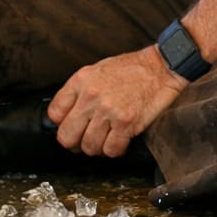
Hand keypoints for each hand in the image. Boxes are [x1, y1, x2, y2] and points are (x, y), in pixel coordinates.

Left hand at [47, 45, 183, 157]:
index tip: (71, 126)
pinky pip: (111, 150)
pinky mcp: (126, 123)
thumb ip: (80, 91)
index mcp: (81, 81)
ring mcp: (108, 111)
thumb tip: (67, 114)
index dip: (62, 124)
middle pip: (66, 136)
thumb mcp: (98, 70)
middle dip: (75, 143)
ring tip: (106, 138)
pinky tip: (120, 140)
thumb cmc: (132, 69)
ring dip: (98, 148)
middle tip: (84, 140)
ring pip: (89, 147)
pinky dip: (115, 150)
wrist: (161, 67)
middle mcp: (91, 96)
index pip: (54, 114)